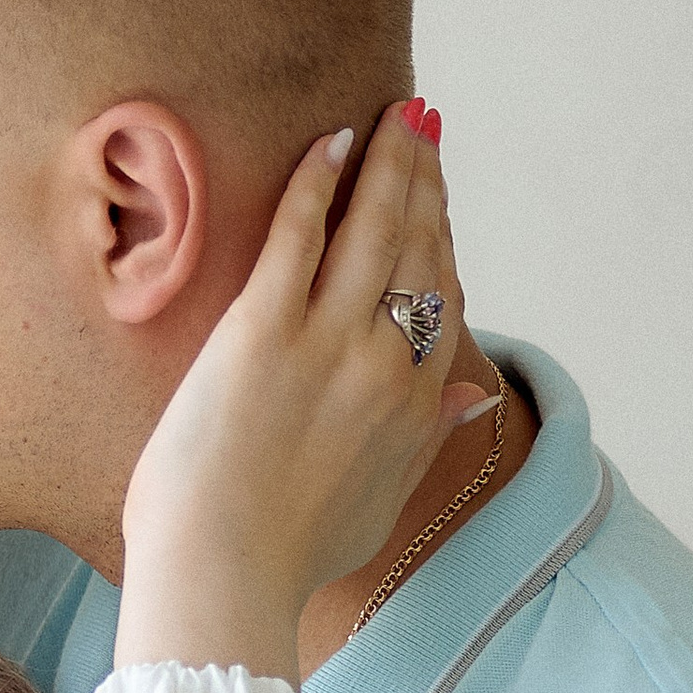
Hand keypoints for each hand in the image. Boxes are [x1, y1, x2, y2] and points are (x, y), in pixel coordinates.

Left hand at [116, 99, 490, 679]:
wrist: (221, 577)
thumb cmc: (285, 555)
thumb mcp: (377, 505)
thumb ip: (423, 442)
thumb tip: (470, 399)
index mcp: (414, 406)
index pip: (442, 296)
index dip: (442, 234)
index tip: (439, 194)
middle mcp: (384, 363)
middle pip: (417, 248)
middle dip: (423, 180)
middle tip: (423, 126)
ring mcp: (325, 342)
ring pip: (373, 230)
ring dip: (389, 163)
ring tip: (396, 116)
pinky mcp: (261, 332)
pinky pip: (299, 237)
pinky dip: (318, 184)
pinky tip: (331, 143)